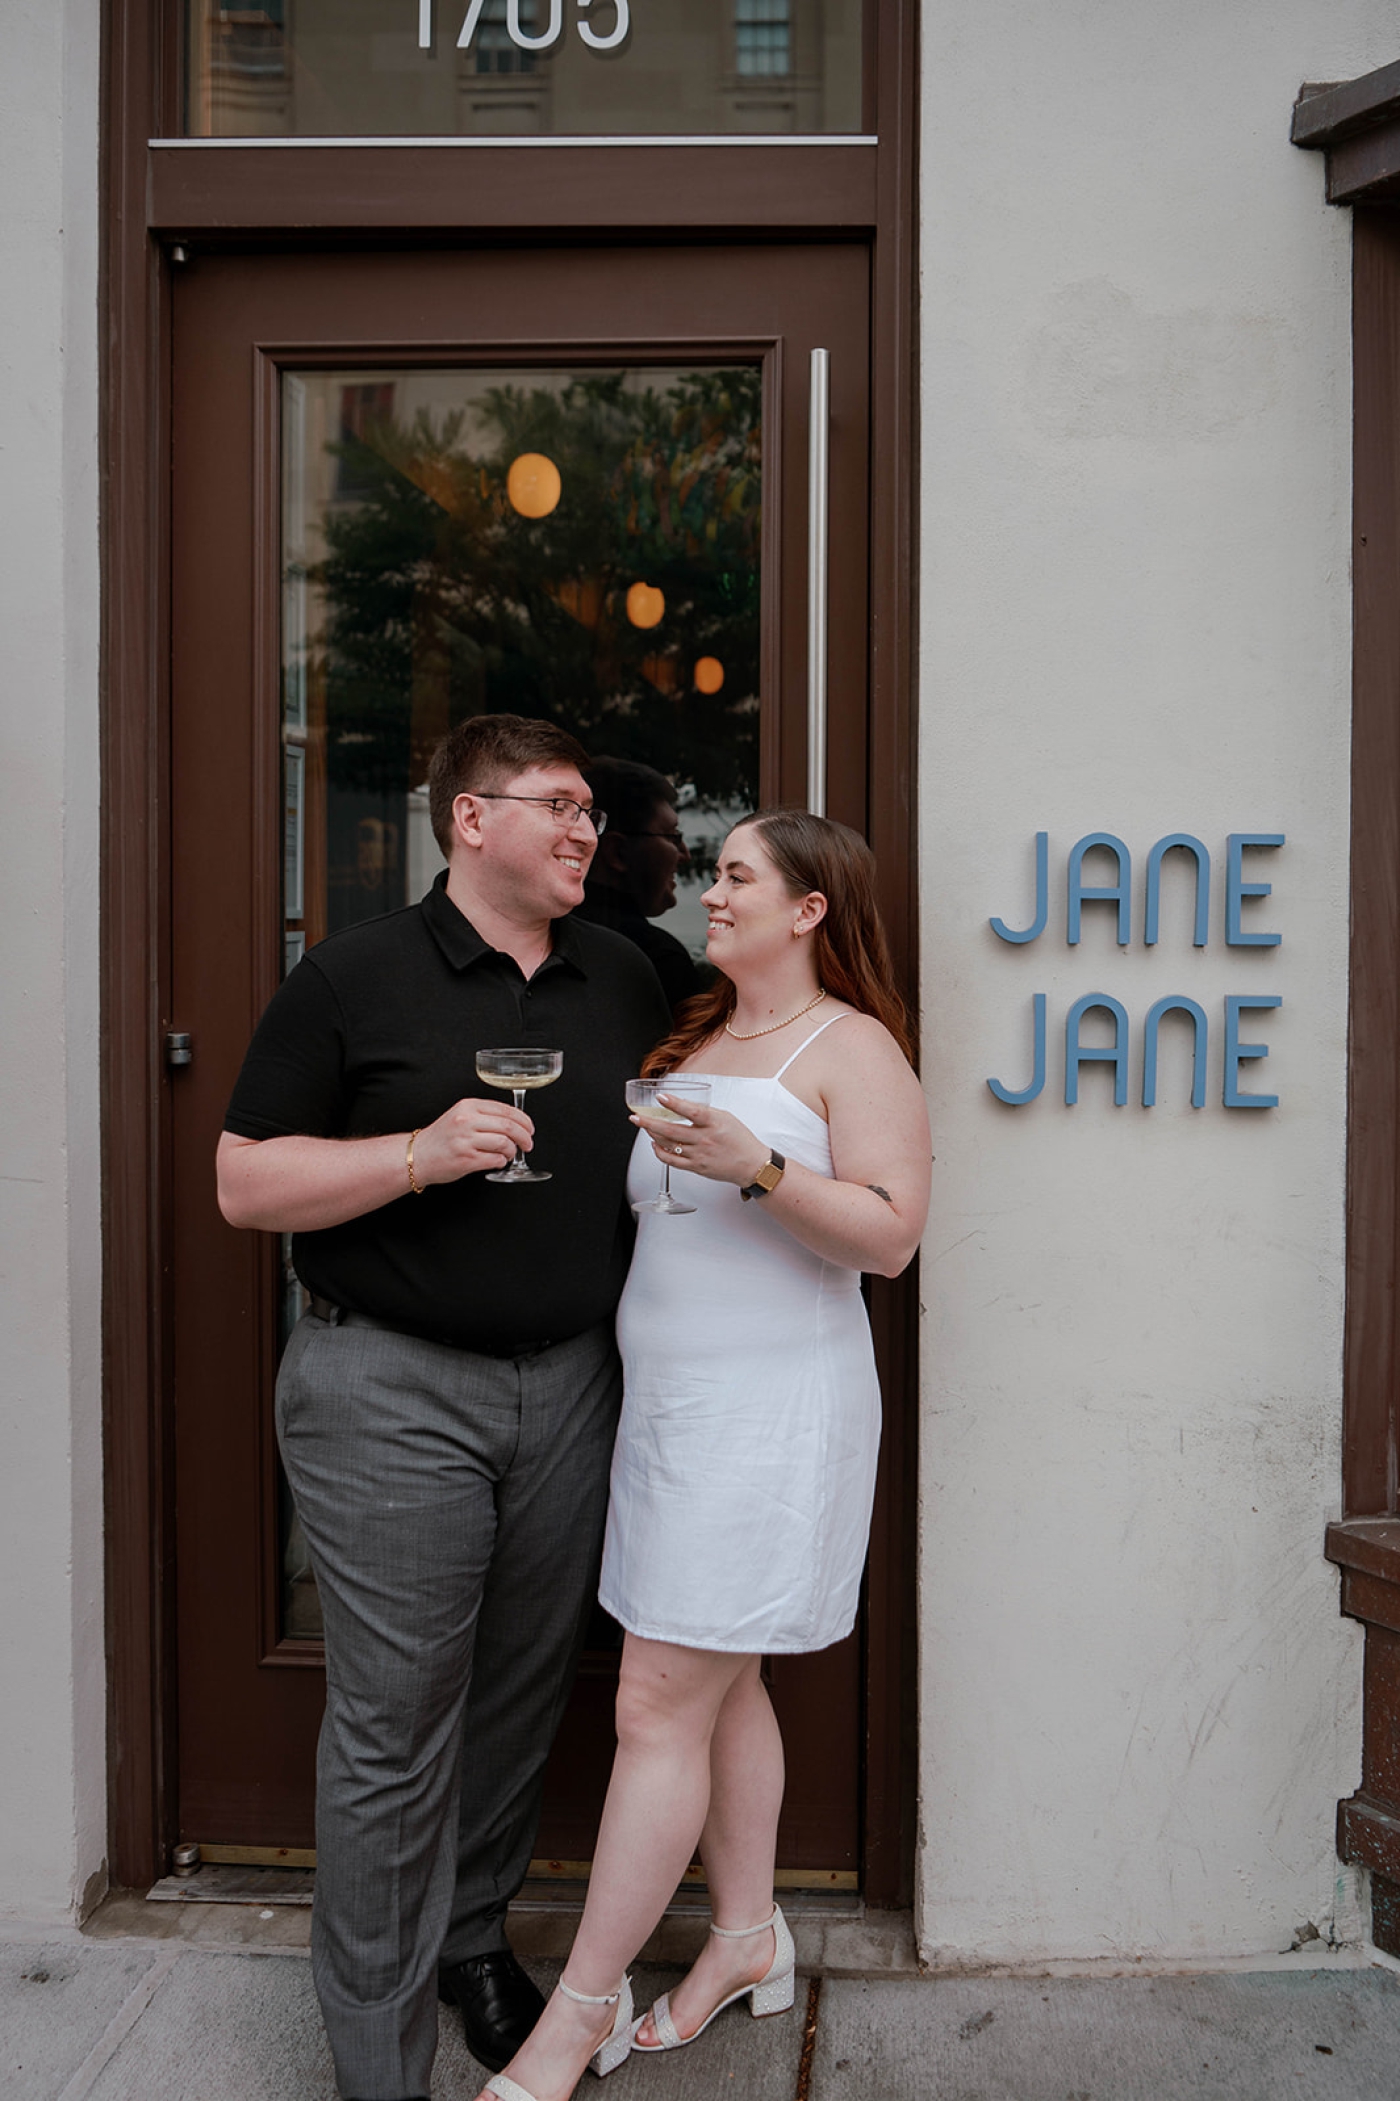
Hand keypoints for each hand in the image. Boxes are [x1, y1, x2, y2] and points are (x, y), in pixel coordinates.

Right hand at [413, 1096, 533, 1182]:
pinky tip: (498, 1161)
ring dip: (512, 1151)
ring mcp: (466, 1140)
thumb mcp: (460, 1116)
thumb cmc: (441, 1138)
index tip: (529, 1128)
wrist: (418, 1155)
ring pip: (505, 1143)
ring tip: (509, 1154)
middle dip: (525, 1137)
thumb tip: (515, 1122)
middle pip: (509, 1126)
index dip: (524, 1120)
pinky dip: (502, 1161)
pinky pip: (495, 1159)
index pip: (505, 1110)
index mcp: (468, 1107)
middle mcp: (467, 1121)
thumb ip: (484, 1115)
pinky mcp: (466, 1159)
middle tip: (528, 1144)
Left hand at [630, 1096, 769, 1187]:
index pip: (691, 1111)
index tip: (660, 1097)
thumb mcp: (726, 1117)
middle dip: (649, 1123)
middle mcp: (704, 1139)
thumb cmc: (740, 1139)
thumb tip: (682, 1106)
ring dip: (652, 1135)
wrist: (751, 1164)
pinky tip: (654, 1144)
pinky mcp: (696, 1167)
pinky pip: (671, 1160)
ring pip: (668, 1144)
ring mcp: (698, 1154)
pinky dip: (660, 1152)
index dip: (674, 1104)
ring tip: (644, 1127)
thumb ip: (704, 1113)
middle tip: (636, 1117)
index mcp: (714, 1123)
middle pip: (671, 1130)